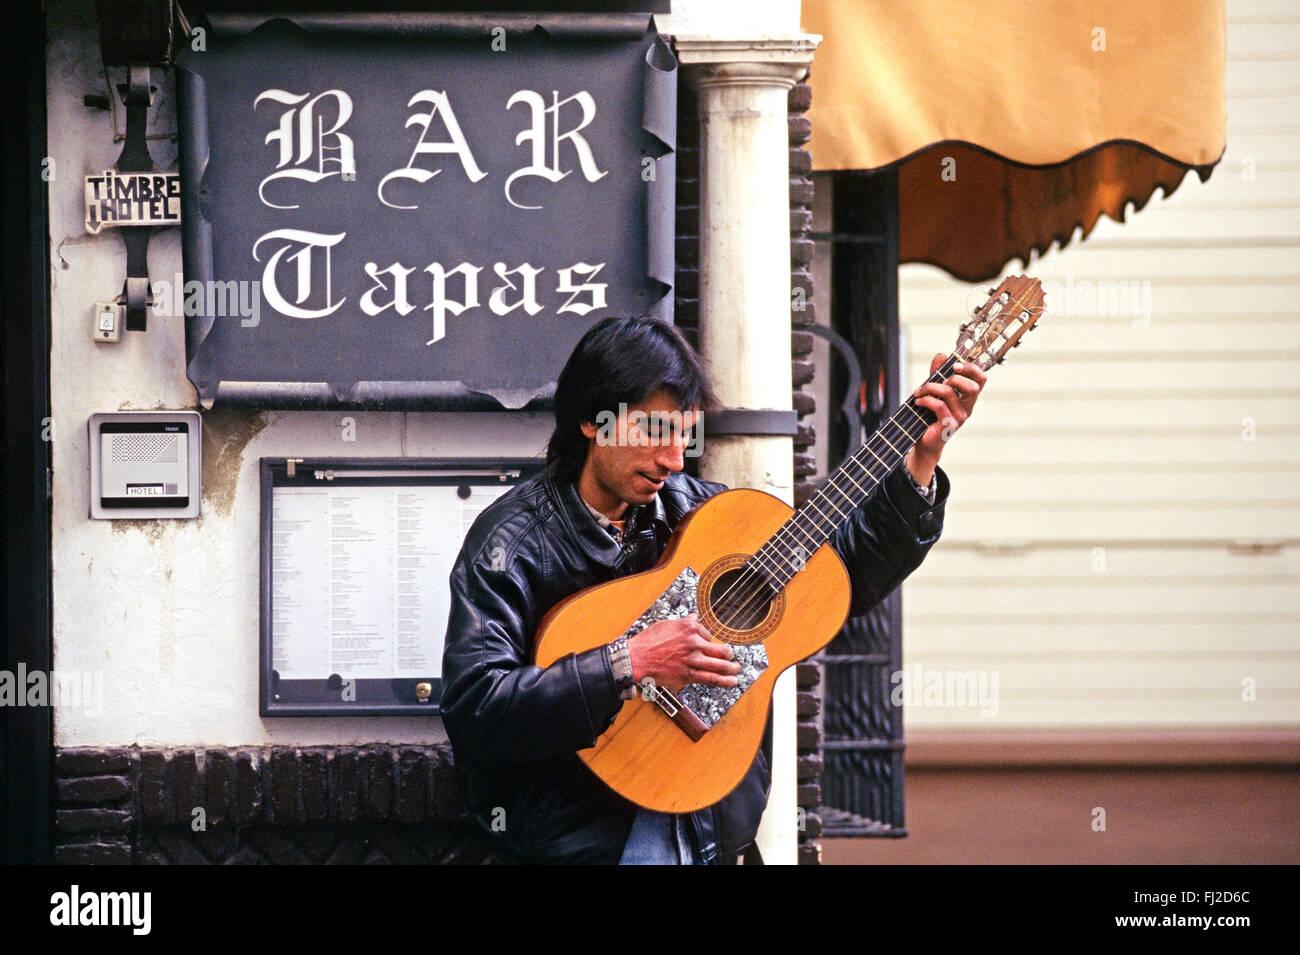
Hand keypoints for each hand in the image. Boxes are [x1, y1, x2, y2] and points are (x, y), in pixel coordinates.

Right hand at [627, 614, 740, 690]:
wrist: (635, 658)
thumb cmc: (647, 642)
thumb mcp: (666, 625)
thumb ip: (682, 623)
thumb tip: (694, 618)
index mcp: (688, 627)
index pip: (707, 633)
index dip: (708, 640)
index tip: (706, 644)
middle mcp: (694, 642)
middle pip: (721, 649)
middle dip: (728, 654)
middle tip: (731, 656)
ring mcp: (692, 659)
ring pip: (720, 665)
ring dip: (732, 668)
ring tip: (736, 669)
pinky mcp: (688, 674)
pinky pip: (711, 678)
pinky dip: (725, 681)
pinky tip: (732, 681)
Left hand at [905, 352, 986, 484]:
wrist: (924, 442)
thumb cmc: (930, 415)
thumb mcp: (934, 391)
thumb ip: (937, 373)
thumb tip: (942, 355)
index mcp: (968, 397)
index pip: (981, 379)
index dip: (971, 368)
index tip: (955, 364)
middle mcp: (968, 407)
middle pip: (973, 386)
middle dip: (953, 378)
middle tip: (938, 380)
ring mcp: (960, 417)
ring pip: (949, 392)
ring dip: (929, 387)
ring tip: (918, 392)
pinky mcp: (949, 425)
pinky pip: (938, 405)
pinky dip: (925, 400)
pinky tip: (917, 402)